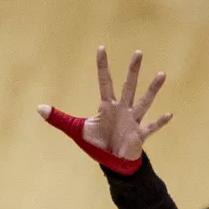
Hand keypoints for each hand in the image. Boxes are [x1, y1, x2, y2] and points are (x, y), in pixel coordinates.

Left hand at [38, 47, 171, 165]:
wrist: (113, 160)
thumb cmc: (98, 142)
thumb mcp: (76, 129)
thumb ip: (59, 118)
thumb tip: (38, 108)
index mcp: (107, 106)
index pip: (104, 81)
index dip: (102, 66)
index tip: (101, 48)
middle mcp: (122, 109)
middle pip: (127, 86)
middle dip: (132, 70)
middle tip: (138, 52)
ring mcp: (133, 120)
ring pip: (144, 102)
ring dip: (152, 90)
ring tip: (161, 74)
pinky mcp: (139, 135)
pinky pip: (152, 127)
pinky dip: (160, 122)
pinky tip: (170, 114)